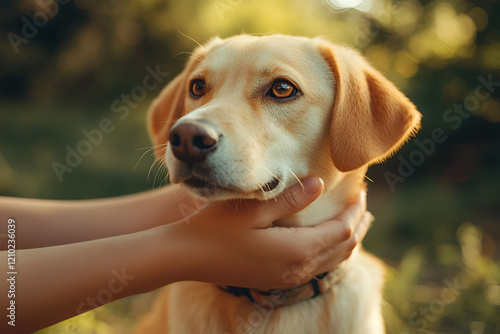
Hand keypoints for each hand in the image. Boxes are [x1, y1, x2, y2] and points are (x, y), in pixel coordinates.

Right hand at [168, 176, 371, 288]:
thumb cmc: (216, 228)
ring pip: (332, 261)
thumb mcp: (254, 208)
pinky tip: (325, 240)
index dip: (354, 212)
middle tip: (363, 205)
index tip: (360, 192)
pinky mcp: (275, 279)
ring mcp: (286, 278)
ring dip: (346, 240)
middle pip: (342, 249)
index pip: (341, 231)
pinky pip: (316, 268)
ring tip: (354, 222)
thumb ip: (290, 197)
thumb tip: (320, 183)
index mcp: (296, 251)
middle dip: (357, 226)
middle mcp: (296, 270)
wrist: (187, 257)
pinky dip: (330, 252)